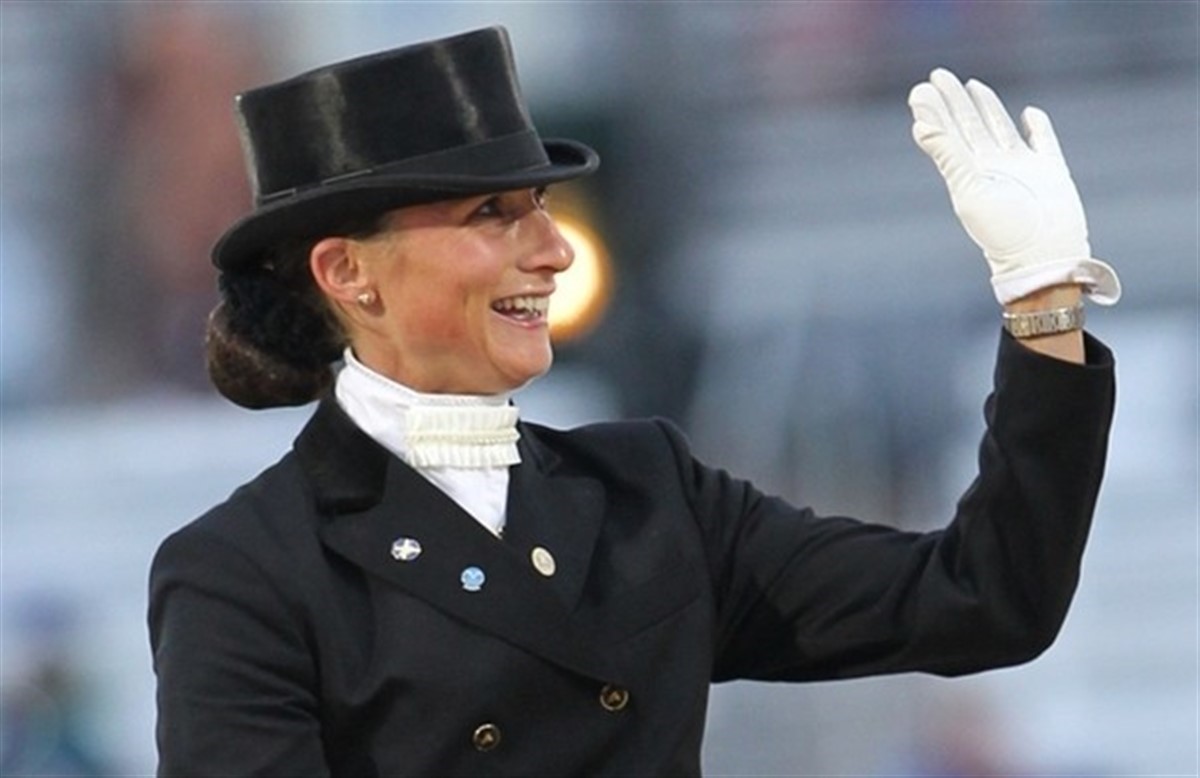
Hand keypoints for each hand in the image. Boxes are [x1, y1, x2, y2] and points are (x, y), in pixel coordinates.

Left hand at [909, 68, 1119, 304]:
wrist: (1043, 256)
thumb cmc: (1002, 228)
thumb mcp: (969, 187)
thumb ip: (947, 153)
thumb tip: (919, 122)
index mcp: (970, 171)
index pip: (948, 133)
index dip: (935, 111)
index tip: (921, 88)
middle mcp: (993, 167)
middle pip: (970, 125)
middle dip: (955, 101)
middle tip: (939, 75)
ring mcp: (1022, 168)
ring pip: (1001, 128)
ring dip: (987, 108)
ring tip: (973, 86)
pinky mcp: (1051, 172)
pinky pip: (1044, 143)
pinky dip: (1037, 127)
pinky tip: (1029, 113)